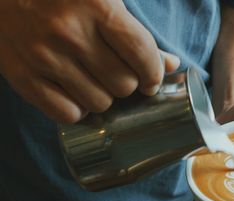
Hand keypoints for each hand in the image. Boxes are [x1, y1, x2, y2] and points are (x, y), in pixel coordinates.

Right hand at [0, 0, 179, 122]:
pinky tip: (76, 93)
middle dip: (128, 84)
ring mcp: (43, 56)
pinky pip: (67, 114)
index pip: (142, 54)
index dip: (154, 74)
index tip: (151, 79)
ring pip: (99, 103)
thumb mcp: (103, 1)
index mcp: (96, 5)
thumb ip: (137, 34)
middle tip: (118, 74)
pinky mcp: (22, 76)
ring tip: (94, 80)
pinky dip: (78, 109)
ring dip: (104, 97)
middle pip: (123, 85)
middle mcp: (69, 32)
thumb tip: (170, 64)